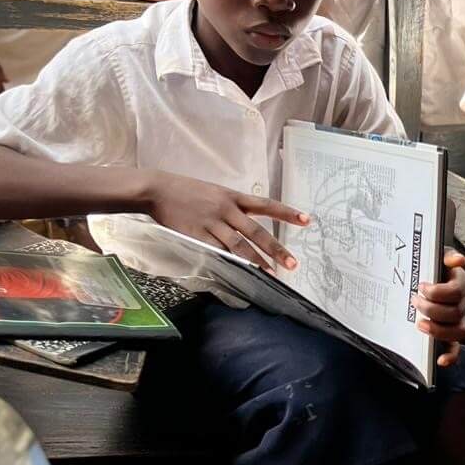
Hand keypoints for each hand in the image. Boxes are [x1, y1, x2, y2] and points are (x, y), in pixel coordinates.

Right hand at [149, 173, 308, 270]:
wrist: (158, 189)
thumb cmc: (186, 191)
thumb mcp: (214, 192)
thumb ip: (232, 207)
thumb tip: (248, 224)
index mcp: (233, 196)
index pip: (266, 205)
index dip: (287, 213)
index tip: (307, 220)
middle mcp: (226, 210)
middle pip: (257, 232)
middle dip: (277, 249)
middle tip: (293, 263)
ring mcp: (212, 223)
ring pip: (240, 246)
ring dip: (257, 262)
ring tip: (272, 275)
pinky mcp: (198, 235)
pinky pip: (218, 253)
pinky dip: (231, 264)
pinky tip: (241, 273)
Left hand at [413, 248, 464, 366]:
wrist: (421, 277)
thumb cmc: (429, 267)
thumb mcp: (435, 255)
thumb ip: (446, 254)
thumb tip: (458, 260)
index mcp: (459, 282)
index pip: (457, 290)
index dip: (438, 292)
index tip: (421, 286)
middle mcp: (462, 302)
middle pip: (456, 312)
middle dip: (432, 309)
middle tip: (415, 302)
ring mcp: (458, 319)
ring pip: (459, 331)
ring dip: (439, 330)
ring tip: (420, 324)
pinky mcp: (451, 334)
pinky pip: (456, 348)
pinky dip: (451, 356)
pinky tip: (440, 360)